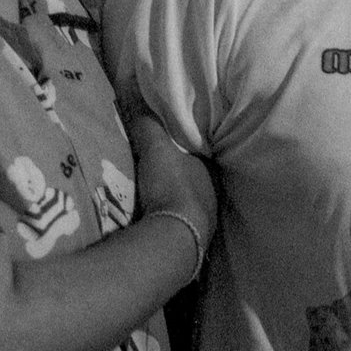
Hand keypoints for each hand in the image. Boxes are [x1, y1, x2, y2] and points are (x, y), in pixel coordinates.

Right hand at [128, 112, 217, 245]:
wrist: (173, 234)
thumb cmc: (170, 185)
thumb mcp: (156, 147)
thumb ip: (148, 127)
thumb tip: (139, 111)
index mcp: (209, 170)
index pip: (197, 155)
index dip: (181, 150)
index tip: (165, 148)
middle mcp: (212, 194)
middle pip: (190, 180)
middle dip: (175, 176)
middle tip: (153, 173)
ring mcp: (204, 220)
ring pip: (185, 203)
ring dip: (171, 199)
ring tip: (151, 195)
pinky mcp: (191, 240)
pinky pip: (177, 223)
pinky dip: (167, 218)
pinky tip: (154, 217)